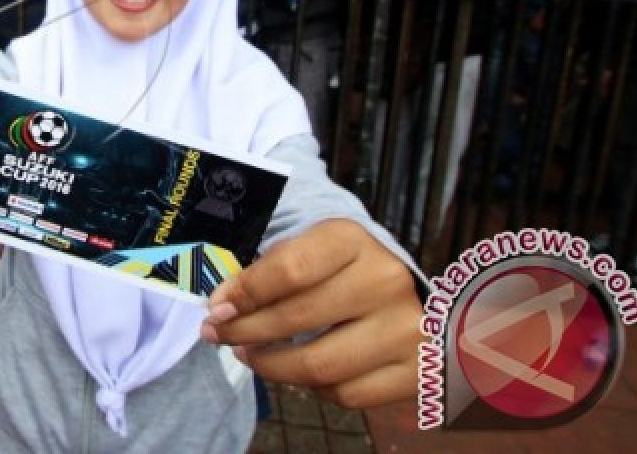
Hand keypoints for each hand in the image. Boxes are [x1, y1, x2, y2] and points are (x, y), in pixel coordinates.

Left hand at [201, 219, 422, 408]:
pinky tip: (298, 371)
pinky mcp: (415, 373)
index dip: (246, 292)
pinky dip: (312, 387)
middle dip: (245, 331)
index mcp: (354, 240)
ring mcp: (405, 330)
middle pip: (298, 319)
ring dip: (271, 366)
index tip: (216, 308)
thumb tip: (222, 307)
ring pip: (319, 366)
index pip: (290, 269)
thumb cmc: (347, 272)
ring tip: (248, 354)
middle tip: (217, 335)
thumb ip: (272, 271)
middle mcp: (385, 281)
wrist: (420, 302)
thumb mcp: (314, 251)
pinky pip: (345, 394)